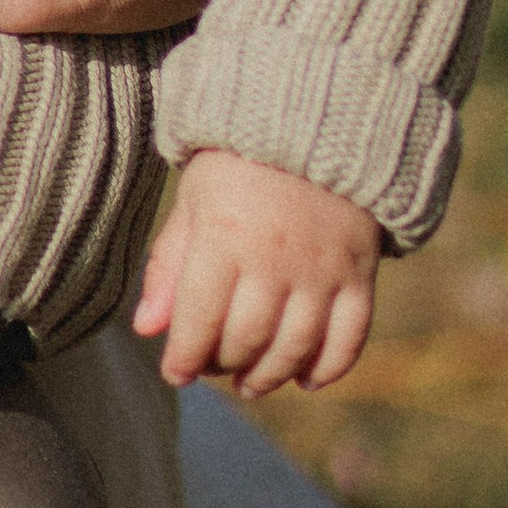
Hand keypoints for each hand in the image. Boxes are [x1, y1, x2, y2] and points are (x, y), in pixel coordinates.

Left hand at [134, 148, 379, 393]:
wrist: (316, 124)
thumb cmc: (238, 165)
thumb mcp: (193, 202)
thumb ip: (169, 266)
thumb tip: (146, 329)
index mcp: (224, 236)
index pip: (199, 320)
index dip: (184, 357)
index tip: (176, 373)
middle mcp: (275, 259)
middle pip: (247, 340)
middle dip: (223, 365)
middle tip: (213, 368)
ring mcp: (323, 270)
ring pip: (295, 348)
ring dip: (269, 377)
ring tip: (250, 384)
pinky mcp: (360, 274)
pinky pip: (350, 338)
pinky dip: (330, 368)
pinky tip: (306, 380)